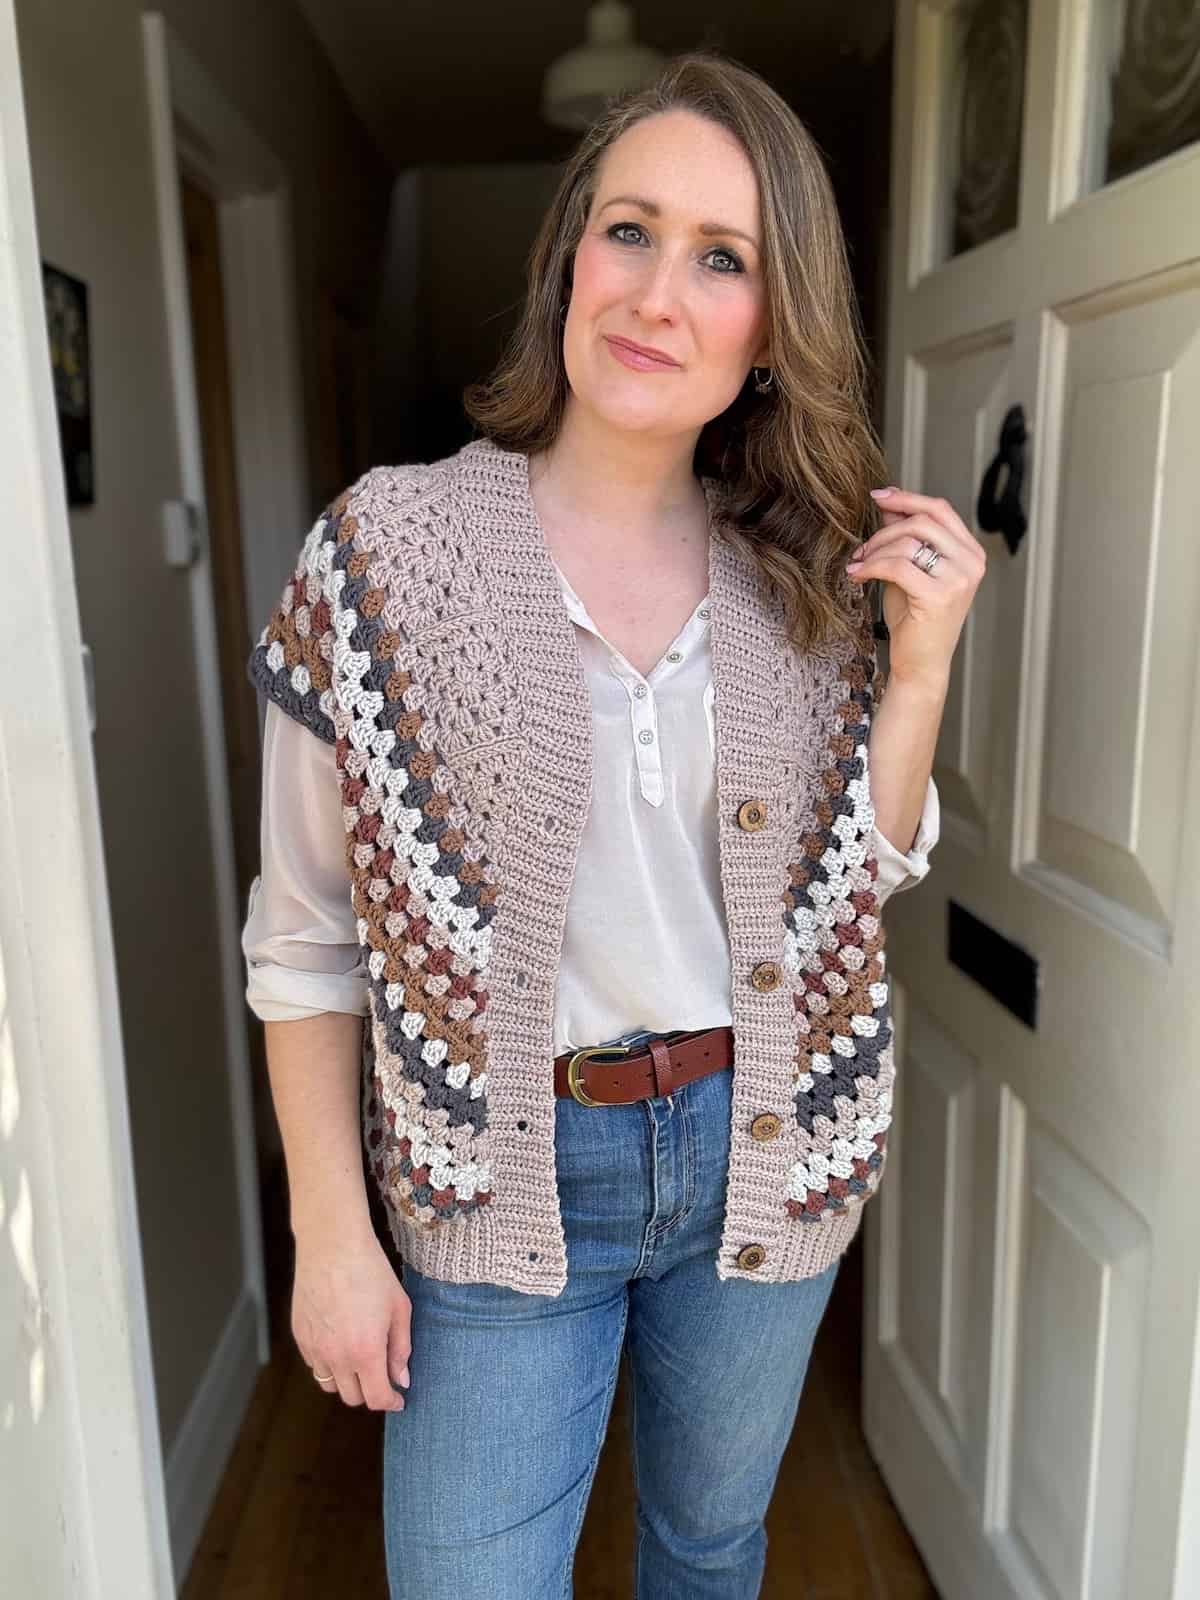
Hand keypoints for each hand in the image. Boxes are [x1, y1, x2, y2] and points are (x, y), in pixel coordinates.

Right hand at [292, 1228, 411, 1410]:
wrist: (332, 1245)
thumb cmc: (371, 1271)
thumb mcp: (399, 1308)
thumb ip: (401, 1348)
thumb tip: (402, 1379)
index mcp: (366, 1352)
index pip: (376, 1399)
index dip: (391, 1402)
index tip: (399, 1398)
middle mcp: (337, 1357)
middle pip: (352, 1397)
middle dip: (370, 1391)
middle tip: (382, 1373)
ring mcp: (314, 1348)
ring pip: (330, 1384)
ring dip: (347, 1380)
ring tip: (360, 1358)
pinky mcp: (300, 1336)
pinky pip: (314, 1364)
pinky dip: (329, 1363)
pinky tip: (340, 1341)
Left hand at [845, 487, 985, 690]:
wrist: (920, 664)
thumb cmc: (915, 620)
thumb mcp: (909, 570)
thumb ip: (904, 537)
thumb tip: (887, 503)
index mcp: (970, 553)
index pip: (940, 509)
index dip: (907, 498)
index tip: (877, 496)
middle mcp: (971, 563)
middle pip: (922, 521)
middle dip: (883, 531)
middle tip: (861, 549)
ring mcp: (959, 580)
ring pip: (908, 542)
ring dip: (874, 550)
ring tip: (858, 564)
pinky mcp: (939, 596)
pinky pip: (897, 566)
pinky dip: (871, 566)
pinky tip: (857, 575)